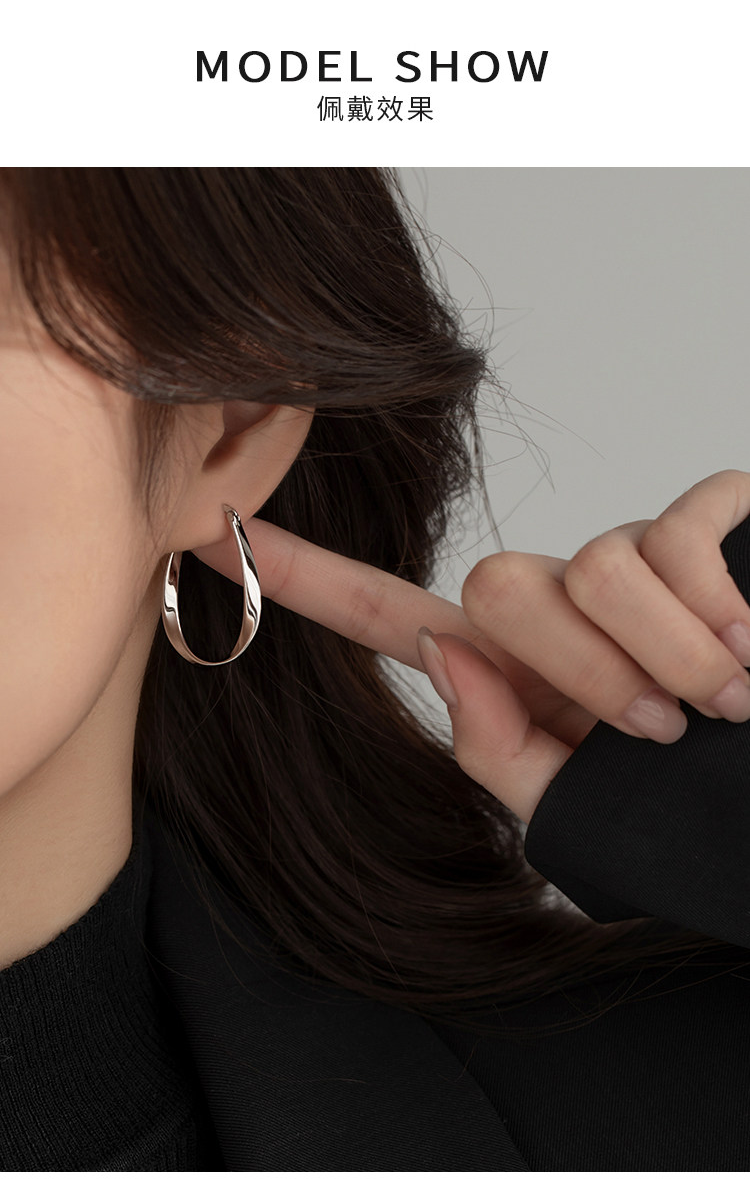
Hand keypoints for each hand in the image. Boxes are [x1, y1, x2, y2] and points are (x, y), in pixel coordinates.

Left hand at [191, 469, 749, 825]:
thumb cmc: (702, 806)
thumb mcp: (588, 810)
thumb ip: (501, 751)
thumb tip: (443, 650)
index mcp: (521, 672)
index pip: (392, 614)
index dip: (308, 579)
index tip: (217, 532)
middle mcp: (565, 601)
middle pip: (499, 583)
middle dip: (582, 667)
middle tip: (656, 724)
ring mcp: (633, 555)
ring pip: (594, 563)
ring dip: (670, 656)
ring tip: (727, 700)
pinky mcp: (706, 518)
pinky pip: (675, 535)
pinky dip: (718, 611)